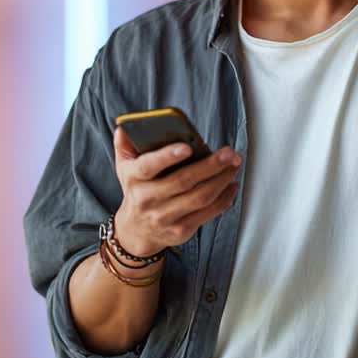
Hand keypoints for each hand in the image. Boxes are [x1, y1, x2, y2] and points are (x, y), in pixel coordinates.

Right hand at [112, 126, 241, 256]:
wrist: (136, 230)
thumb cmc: (137, 190)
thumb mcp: (124, 167)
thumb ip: (125, 144)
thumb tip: (126, 126)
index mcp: (134, 179)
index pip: (148, 167)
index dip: (167, 157)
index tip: (186, 147)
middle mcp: (148, 200)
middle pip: (183, 181)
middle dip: (210, 166)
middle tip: (228, 153)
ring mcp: (165, 217)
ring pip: (200, 197)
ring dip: (221, 180)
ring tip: (233, 165)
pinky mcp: (181, 230)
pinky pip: (208, 212)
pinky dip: (224, 198)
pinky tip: (231, 184)